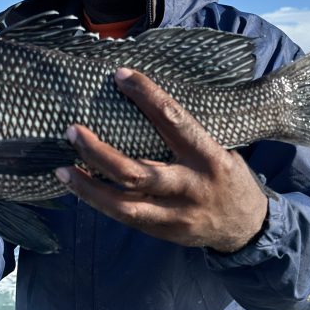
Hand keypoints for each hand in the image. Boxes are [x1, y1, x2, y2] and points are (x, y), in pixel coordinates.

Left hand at [55, 69, 267, 252]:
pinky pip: (126, 217)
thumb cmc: (226, 175)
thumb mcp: (219, 148)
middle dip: (99, 152)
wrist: (247, 227)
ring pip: (124, 204)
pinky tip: (79, 186)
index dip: (146, 96)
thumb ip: (185, 135)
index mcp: (209, 156)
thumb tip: (142, 102)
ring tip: (62, 169)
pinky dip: (99, 202)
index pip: (174, 120)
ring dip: (89, 186)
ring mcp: (176, 215)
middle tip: (72, 131)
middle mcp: (191, 187)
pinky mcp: (164, 233)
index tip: (120, 76)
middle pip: (136, 172)